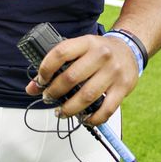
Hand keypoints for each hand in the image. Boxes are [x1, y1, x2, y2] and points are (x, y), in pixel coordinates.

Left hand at [24, 34, 138, 125]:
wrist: (129, 50)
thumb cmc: (99, 52)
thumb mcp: (79, 50)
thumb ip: (57, 65)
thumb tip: (31, 87)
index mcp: (87, 42)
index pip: (60, 53)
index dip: (45, 69)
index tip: (40, 81)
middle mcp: (101, 55)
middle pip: (71, 78)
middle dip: (54, 92)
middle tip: (48, 98)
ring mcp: (113, 72)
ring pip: (87, 96)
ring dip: (69, 109)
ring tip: (61, 112)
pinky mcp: (123, 88)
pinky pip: (106, 109)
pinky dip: (92, 119)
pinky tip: (84, 119)